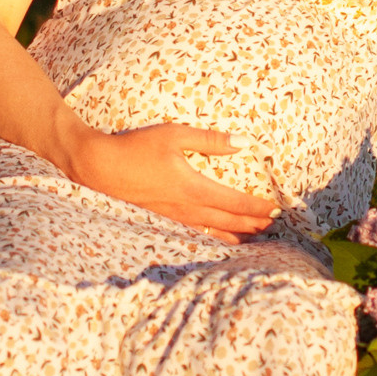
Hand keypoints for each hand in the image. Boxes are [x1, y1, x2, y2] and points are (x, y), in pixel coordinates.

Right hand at [67, 120, 277, 240]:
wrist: (99, 168)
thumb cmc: (136, 148)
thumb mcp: (174, 136)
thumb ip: (210, 141)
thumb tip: (244, 143)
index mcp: (194, 189)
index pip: (235, 204)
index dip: (258, 208)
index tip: (277, 210)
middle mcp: (188, 210)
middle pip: (229, 223)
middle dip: (253, 224)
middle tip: (274, 225)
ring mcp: (174, 218)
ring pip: (214, 233)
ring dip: (237, 235)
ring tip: (254, 237)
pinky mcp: (163, 220)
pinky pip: (196, 235)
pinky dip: (214, 239)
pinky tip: (218, 239)